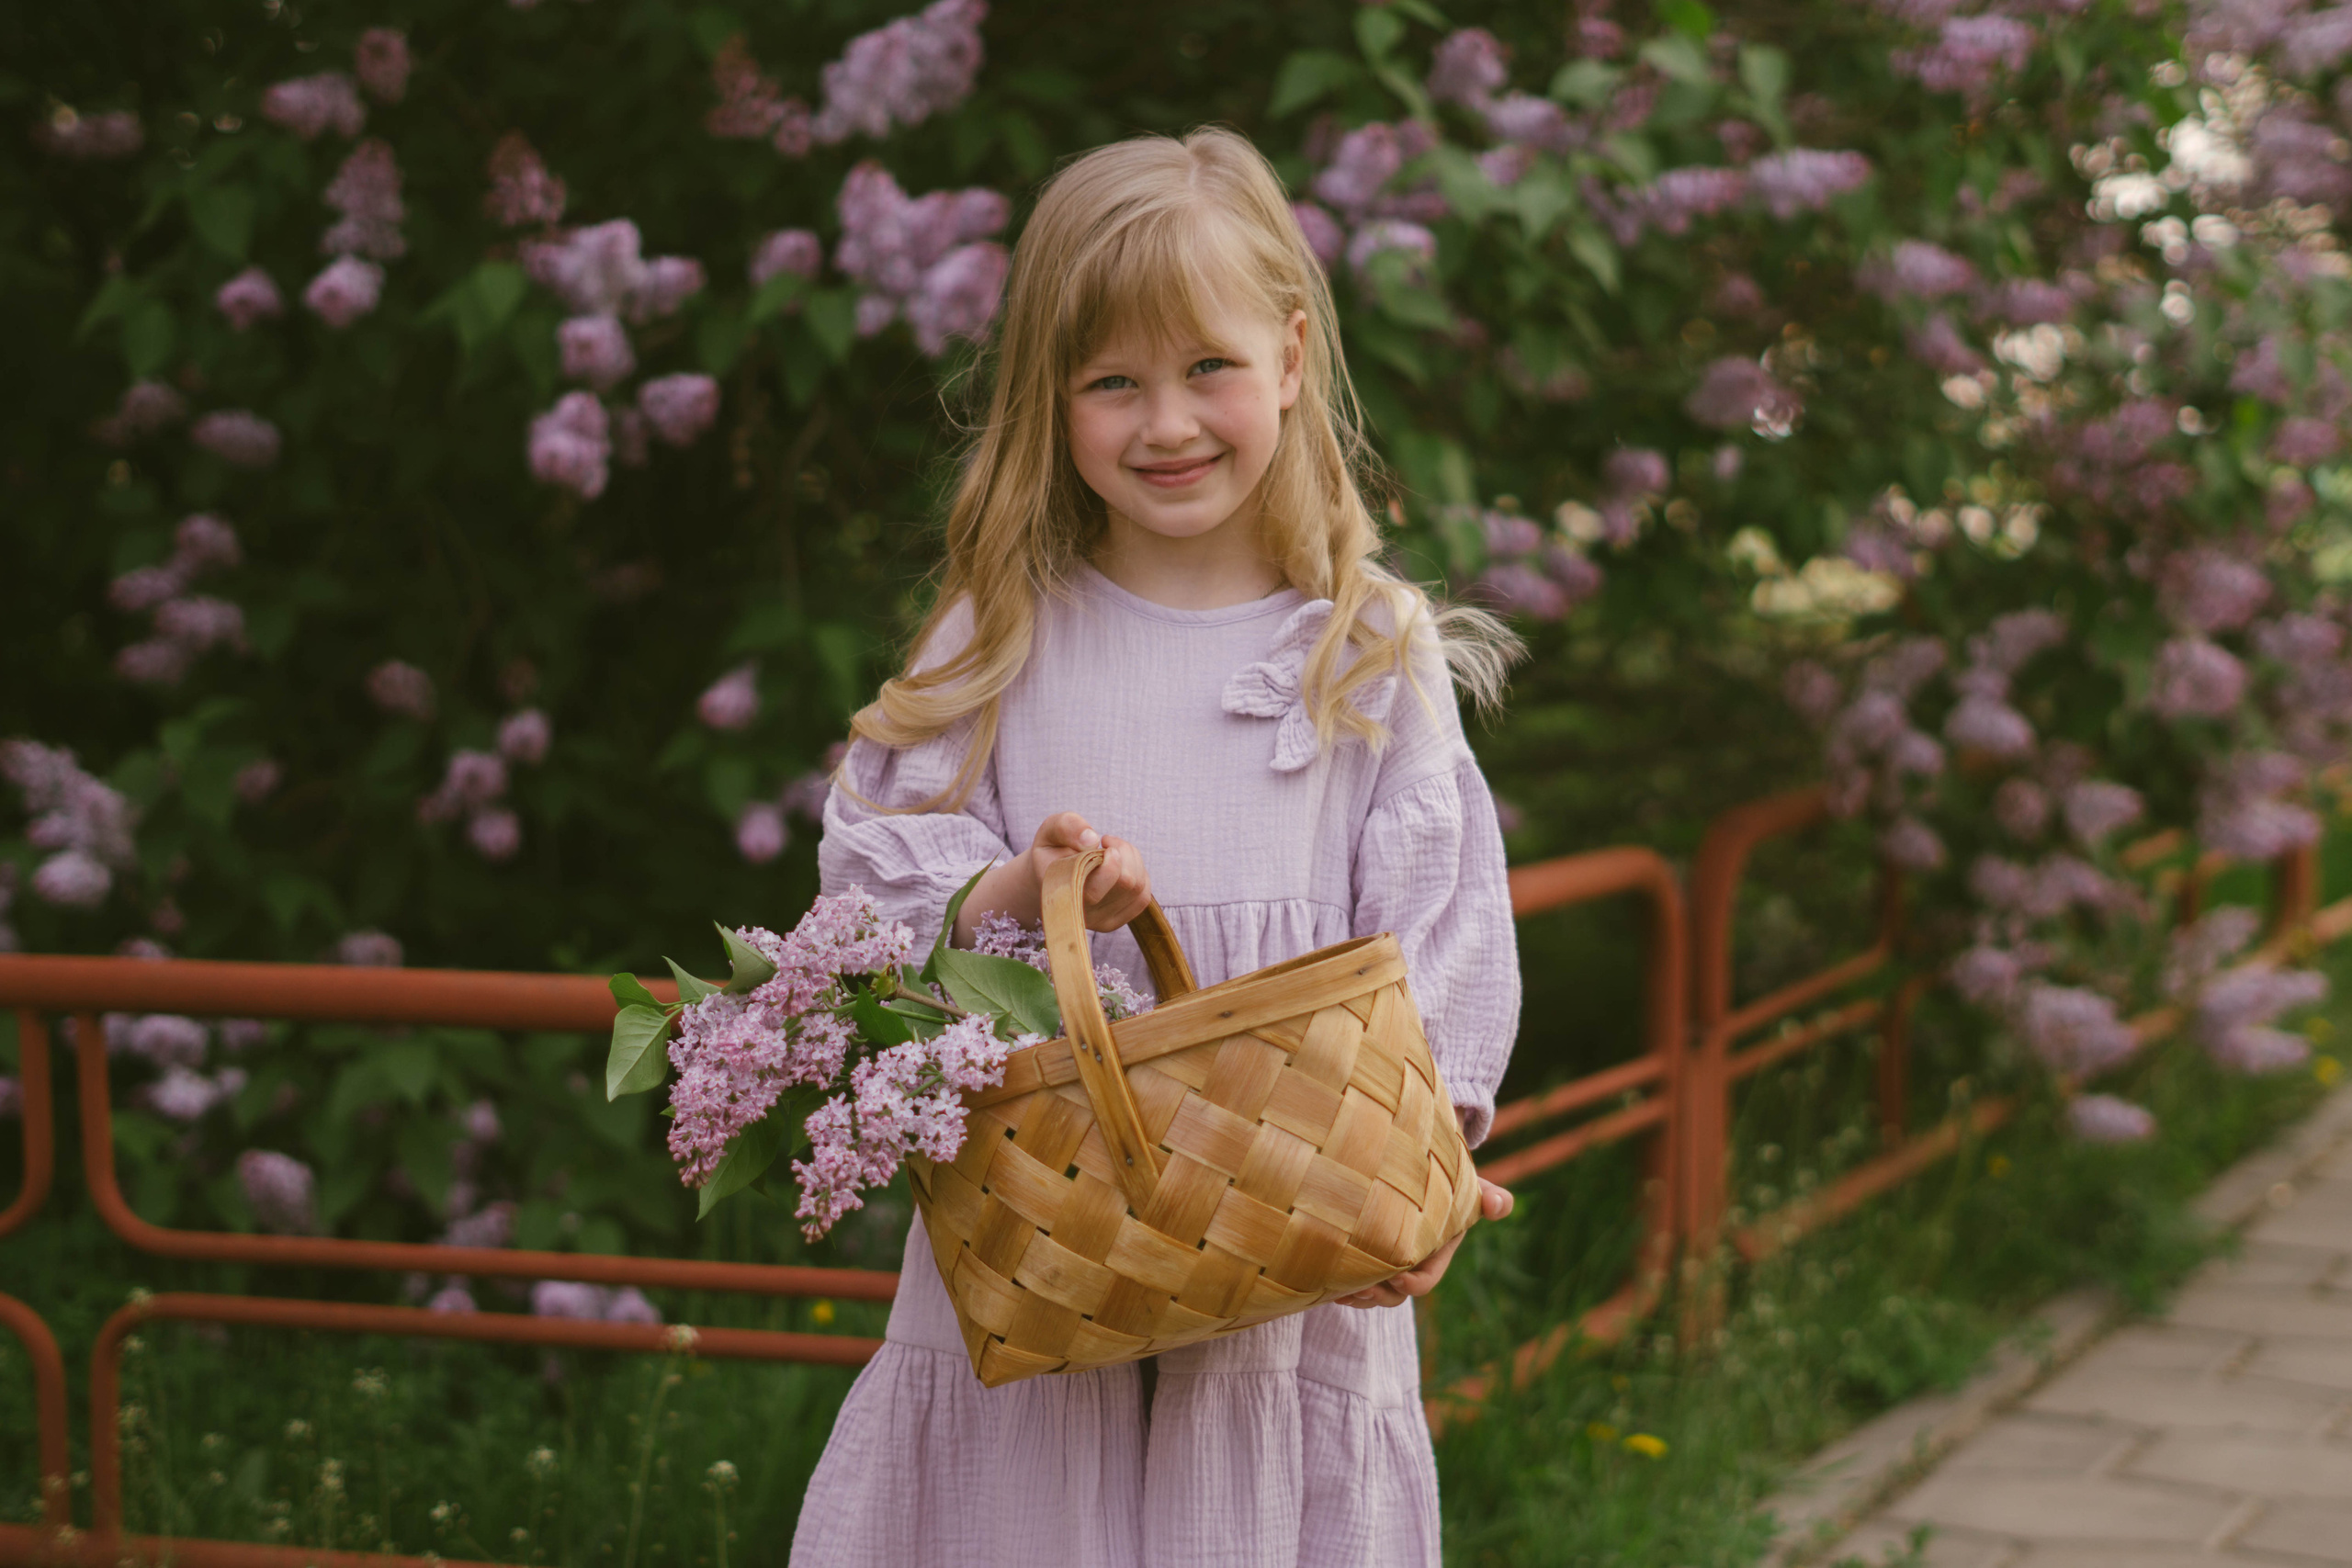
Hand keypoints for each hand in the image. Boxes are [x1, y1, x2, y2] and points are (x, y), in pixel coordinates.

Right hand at [1026, 812, 1150, 930]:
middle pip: (1127, 883)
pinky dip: (1138, 872)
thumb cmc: (1052, 852)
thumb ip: (1066, 826)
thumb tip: (1091, 840)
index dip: (1110, 861)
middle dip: (1123, 851)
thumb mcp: (1049, 831)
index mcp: (1062, 897)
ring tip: (1112, 850)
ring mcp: (1101, 922)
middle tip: (1107, 842)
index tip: (1103, 841)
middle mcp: (1082, 915)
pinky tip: (1121, 864)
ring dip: (1131, 859)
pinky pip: (1143, 895)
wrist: (1052, 877)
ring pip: (1137, 887)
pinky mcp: (1117, 921)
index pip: (1097, 890)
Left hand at [1332, 1179, 1514, 1309]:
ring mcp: (1385, 1262)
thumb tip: (1500, 1204)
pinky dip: (1340, 1284)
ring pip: (1371, 1292)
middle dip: (1378, 1295)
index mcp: (1432, 1254)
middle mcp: (1409, 1263)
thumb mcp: (1466, 1186)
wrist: (1410, 1171)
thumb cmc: (1441, 1178)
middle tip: (1359, 1287)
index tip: (1398, 1278)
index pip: (1424, 1281)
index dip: (1412, 1284)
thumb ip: (1486, 1194)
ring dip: (1357, 1295)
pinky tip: (1326, 1279)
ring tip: (1339, 1289)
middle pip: (1394, 1295)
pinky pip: (1352, 1280)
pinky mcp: (1362, 1255)